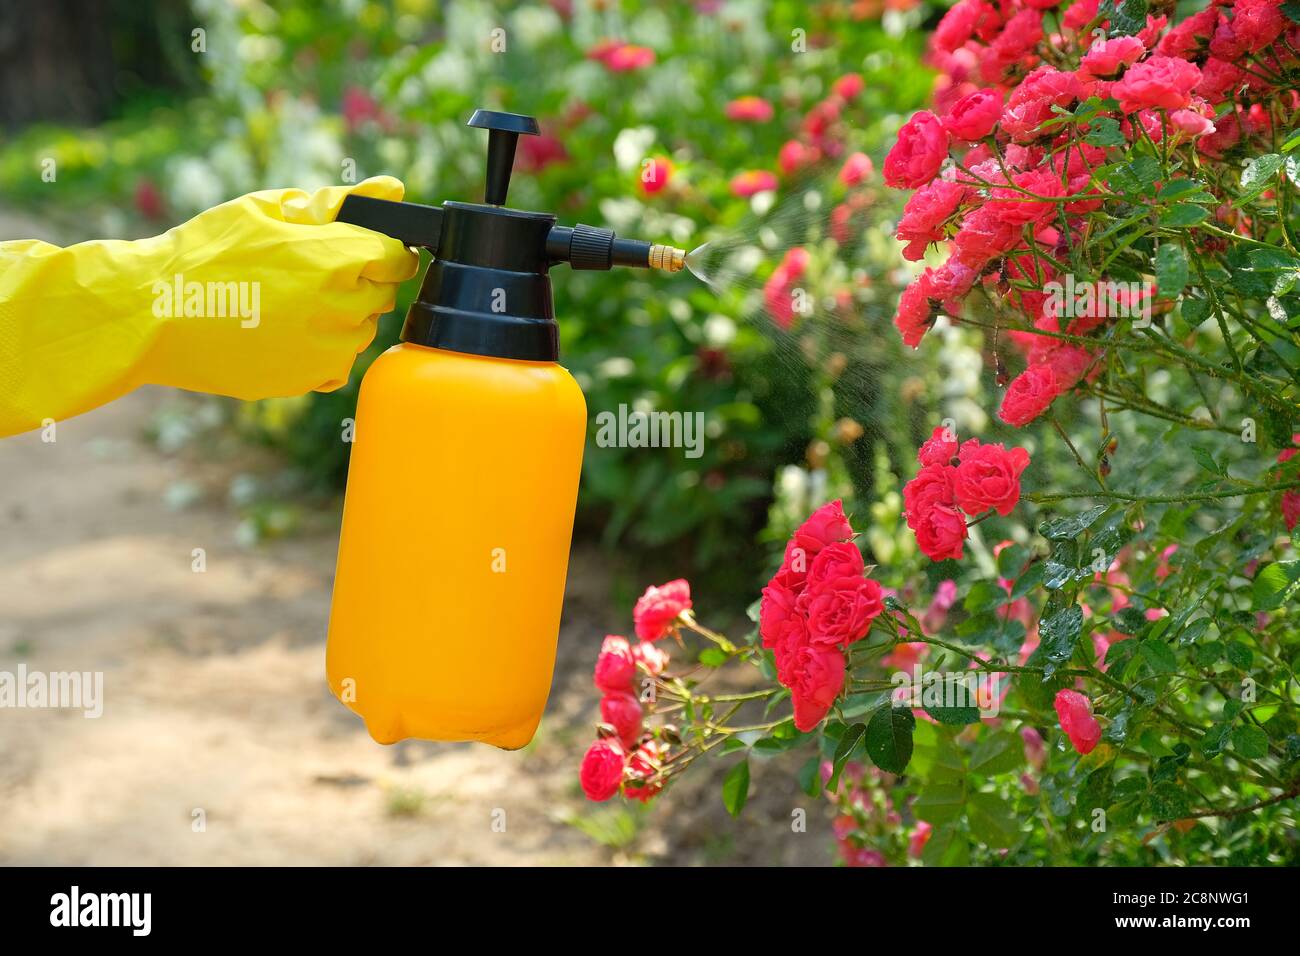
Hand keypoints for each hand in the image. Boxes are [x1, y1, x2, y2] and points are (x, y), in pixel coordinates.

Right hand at [134, 175, 418, 398]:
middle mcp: (339, 309)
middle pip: (382, 293)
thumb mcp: (268, 210)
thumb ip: (340, 203)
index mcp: (334, 259)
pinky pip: (338, 363)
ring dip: (341, 315)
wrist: (152, 314)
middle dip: (359, 279)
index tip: (366, 247)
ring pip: (362, 330)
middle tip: (310, 271)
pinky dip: (322, 348)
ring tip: (289, 301)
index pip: (397, 257)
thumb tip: (394, 189)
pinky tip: (284, 331)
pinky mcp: (306, 381)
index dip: (384, 248)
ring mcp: (325, 350)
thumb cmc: (205, 252)